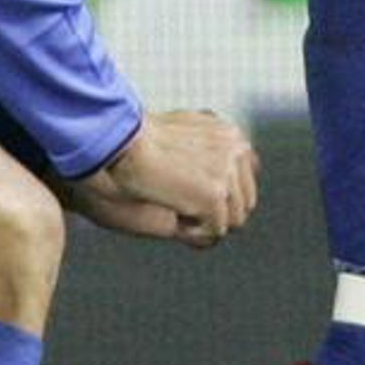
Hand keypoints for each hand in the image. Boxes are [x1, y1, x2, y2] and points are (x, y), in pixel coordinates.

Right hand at [71, 109, 258, 247]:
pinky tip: (169, 208)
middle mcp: (236, 147)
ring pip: (233, 220)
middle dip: (215, 211)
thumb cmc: (133, 144)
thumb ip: (204, 155)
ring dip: (202, 220)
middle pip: (245, 202)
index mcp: (228, 133)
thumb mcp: (179, 137)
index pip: (248, 175)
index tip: (194, 197)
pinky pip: (214, 232)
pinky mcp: (215, 195)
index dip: (222, 194)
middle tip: (177, 202)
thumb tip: (220, 193)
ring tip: (171, 200)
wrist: (116, 146)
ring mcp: (228, 171)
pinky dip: (191, 231)